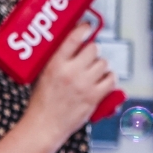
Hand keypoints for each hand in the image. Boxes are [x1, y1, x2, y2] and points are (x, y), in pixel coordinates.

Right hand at [25, 22, 115, 143]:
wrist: (45, 126)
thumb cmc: (41, 103)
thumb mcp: (41, 75)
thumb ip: (55, 60)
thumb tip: (70, 45)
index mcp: (55, 64)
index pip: (73, 38)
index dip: (83, 29)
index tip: (87, 27)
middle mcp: (71, 72)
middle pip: (93, 49)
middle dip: (92, 52)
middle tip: (88, 58)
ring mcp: (84, 84)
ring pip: (103, 63)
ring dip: (100, 66)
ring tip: (94, 72)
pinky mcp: (94, 97)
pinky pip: (111, 80)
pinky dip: (109, 79)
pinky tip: (103, 81)